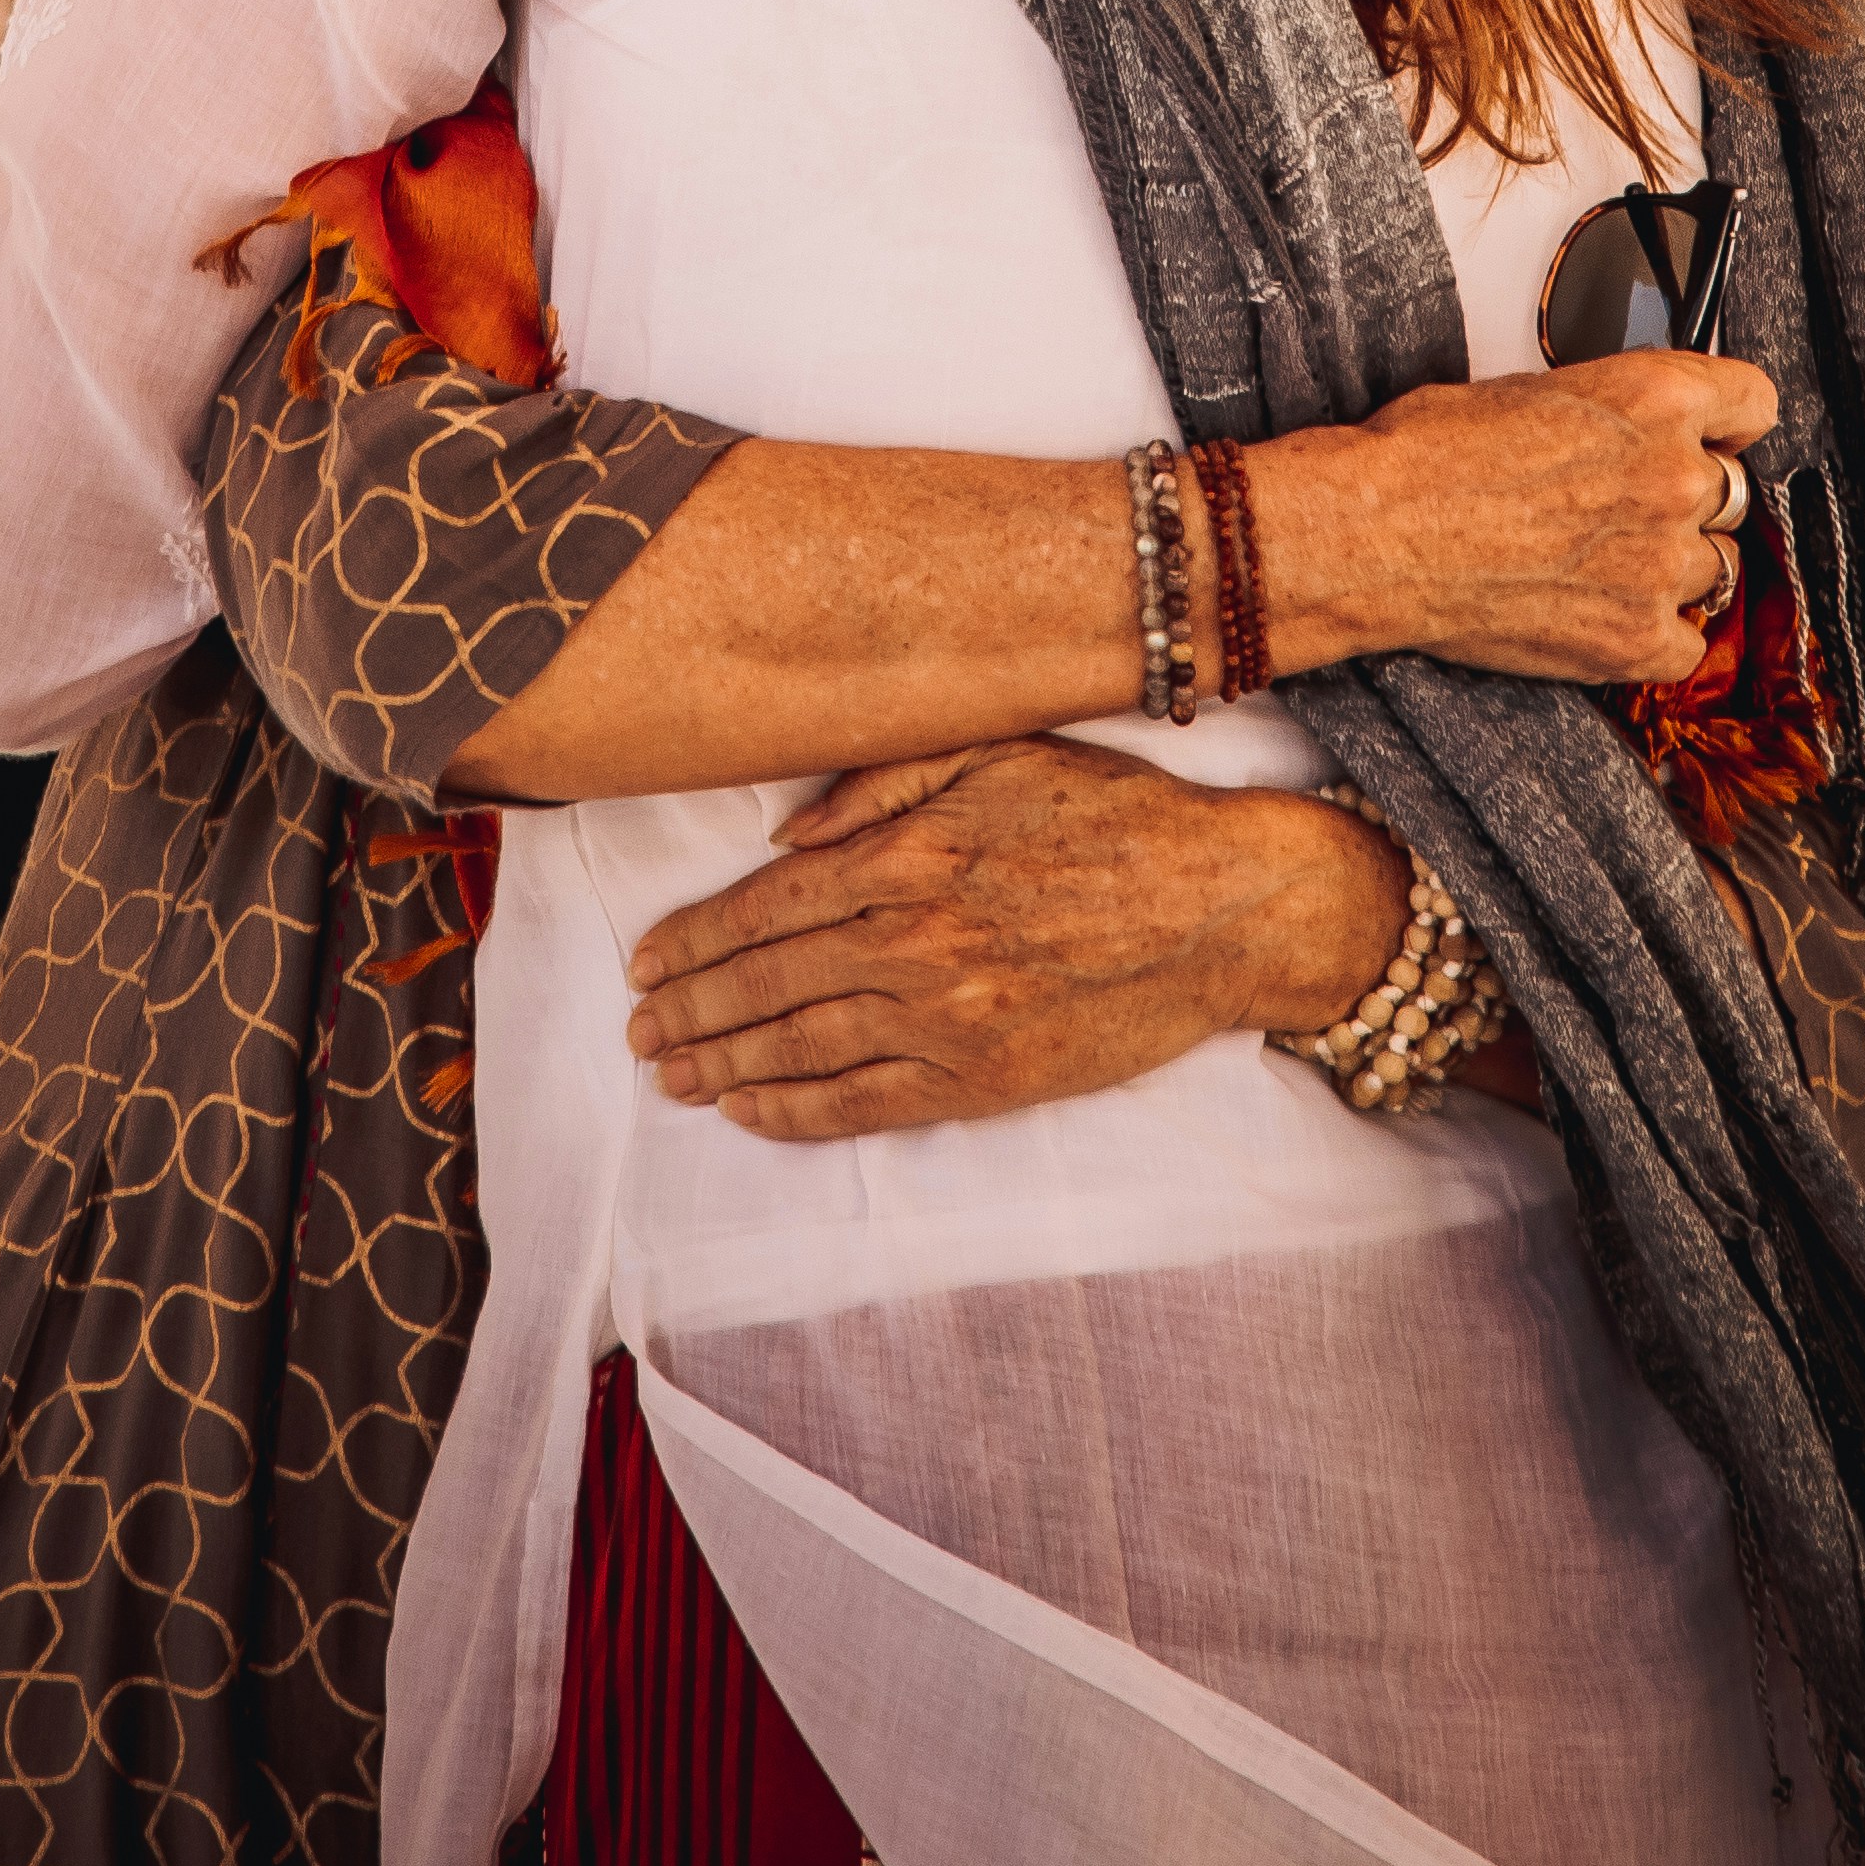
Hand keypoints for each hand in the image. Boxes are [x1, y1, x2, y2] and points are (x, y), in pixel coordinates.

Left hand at [623, 737, 1409, 1137]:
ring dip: (723, 1065)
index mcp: (911, 854)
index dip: (694, 938)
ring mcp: (948, 1021)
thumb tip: (784, 835)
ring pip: (801, 1049)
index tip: (646, 959)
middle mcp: (916, 941)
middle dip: (689, 1009)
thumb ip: (883, 781)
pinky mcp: (985, 1081)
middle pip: (766, 983)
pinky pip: (864, 1106)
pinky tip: (750, 1112)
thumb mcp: (1001, 752)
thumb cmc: (1117, 817)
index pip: (766, 906)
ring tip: (673, 1074)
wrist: (1227, 908)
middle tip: (638, 1029)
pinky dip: (795, 1113)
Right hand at [1256, 349, 1774, 690]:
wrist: (1376, 532)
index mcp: (1655, 396)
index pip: (1755, 402)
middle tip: (1623, 511)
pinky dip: (1651, 636)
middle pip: (1730, 493)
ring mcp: (1661, 563)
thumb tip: (1622, 430)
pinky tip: (1598, 615)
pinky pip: (1687, 643)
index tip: (1714, 437)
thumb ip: (1609, 410)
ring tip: (1597, 566)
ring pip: (1711, 569)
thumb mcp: (1532, 389)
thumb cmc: (1427, 454)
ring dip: (1668, 569)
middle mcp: (1674, 476)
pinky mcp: (1636, 639)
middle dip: (1684, 501)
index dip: (1729, 424)